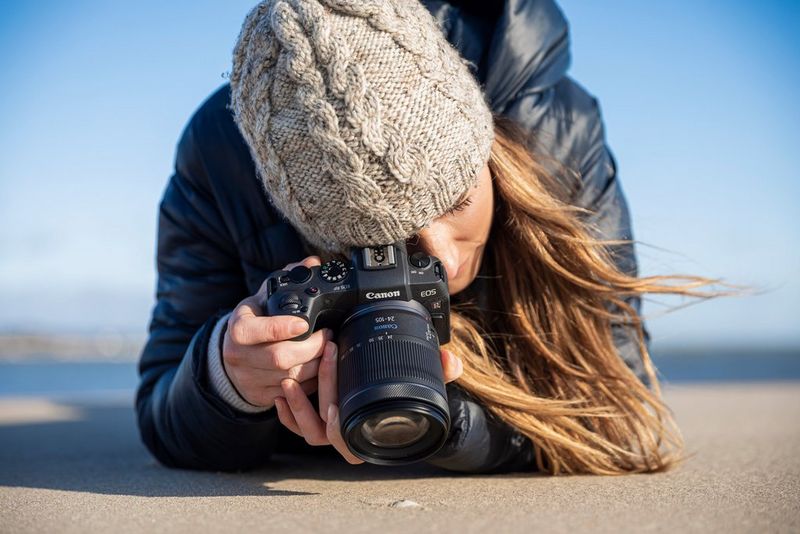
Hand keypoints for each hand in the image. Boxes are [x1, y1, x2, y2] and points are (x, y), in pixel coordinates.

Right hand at [222, 255, 331, 409]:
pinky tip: (322, 368)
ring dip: (316, 365)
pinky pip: (293, 393)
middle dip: (311, 348)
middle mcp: (239, 356)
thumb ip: (288, 278)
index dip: (281, 328)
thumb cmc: (254, 321)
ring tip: (329, 350)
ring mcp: (249, 379)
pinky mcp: (261, 396)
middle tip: (328, 336)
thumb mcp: (264, 297)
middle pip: (280, 359)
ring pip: (290, 378)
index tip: (304, 323)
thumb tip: (312, 262)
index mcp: (238, 328)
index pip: (256, 332)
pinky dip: (312, 382)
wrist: (232, 354)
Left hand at [274, 341, 464, 464]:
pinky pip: (296, 426)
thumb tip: (452, 362)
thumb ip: (439, 370)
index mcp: (372, 434)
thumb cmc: (406, 390)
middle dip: (324, 390)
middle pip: (325, 430)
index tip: (334, 406)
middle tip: (328, 354)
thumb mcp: (423, 379)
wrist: (391, 391)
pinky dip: (287, 413)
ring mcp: (330, 431)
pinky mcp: (315, 420)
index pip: (350, 443)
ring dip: (298, 406)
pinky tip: (282, 391)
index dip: (338, 430)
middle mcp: (349, 438)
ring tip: (292, 379)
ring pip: (308, 430)